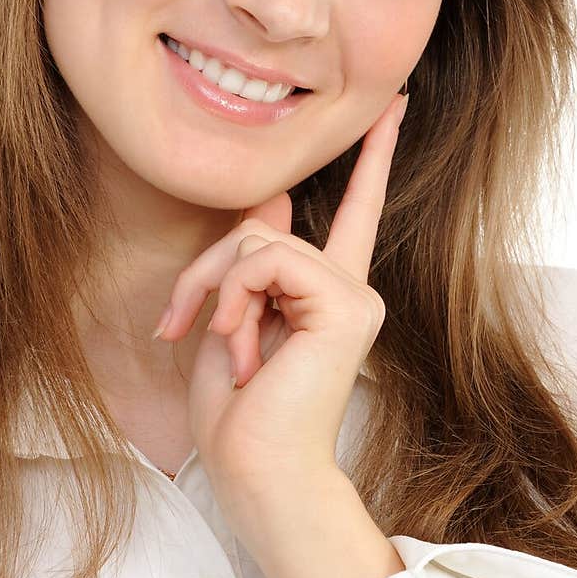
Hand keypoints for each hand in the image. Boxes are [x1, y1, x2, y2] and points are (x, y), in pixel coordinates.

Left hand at [152, 90, 408, 523]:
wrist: (259, 475)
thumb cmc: (240, 420)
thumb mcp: (228, 325)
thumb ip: (249, 264)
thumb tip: (269, 203)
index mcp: (327, 293)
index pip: (356, 209)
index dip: (375, 154)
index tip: (397, 103)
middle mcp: (349, 287)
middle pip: (261, 227)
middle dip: (206, 272)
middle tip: (179, 324)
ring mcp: (353, 294)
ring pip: (257, 240)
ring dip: (216, 292)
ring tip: (228, 350)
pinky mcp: (344, 303)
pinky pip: (267, 260)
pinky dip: (234, 299)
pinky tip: (242, 347)